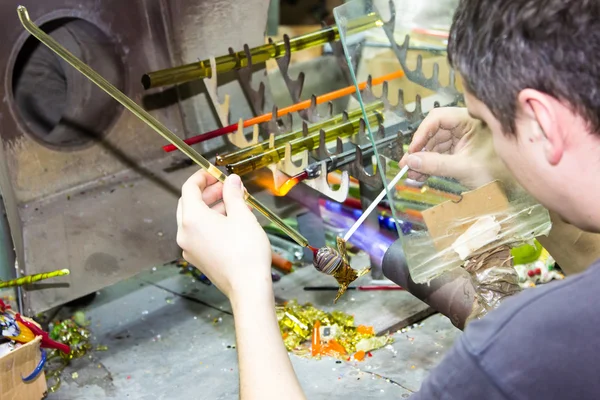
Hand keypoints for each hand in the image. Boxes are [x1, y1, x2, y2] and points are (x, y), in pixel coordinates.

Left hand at [176, 170, 271, 299]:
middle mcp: (185, 233)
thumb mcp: (242, 216)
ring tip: (236, 205)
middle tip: (228, 188)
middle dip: (209, 193)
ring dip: (212, 208)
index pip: (189, 188)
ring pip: (195, 220)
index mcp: (192, 219)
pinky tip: (232, 223)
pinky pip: (200, 234)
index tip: (215, 172)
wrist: (248, 287)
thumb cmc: (246, 251)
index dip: (202, 177)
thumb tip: (231, 180)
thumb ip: (233, 194)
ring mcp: (190, 248)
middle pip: (190, 204)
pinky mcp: (198, 259)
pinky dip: (212, 224)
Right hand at [399, 107, 507, 188]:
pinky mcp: (462, 152)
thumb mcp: (464, 168)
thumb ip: (436, 164)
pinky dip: (431, 165)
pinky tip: (421, 176)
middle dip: (420, 151)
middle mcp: (465, 127)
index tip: (412, 150)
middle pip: (434, 133)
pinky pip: (441, 155)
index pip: (437, 118)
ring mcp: (463, 140)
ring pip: (435, 146)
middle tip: (406, 166)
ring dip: (423, 161)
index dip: (421, 133)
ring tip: (412, 176)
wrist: (517, 186)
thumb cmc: (500, 172)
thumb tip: (410, 162)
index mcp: (470, 120)